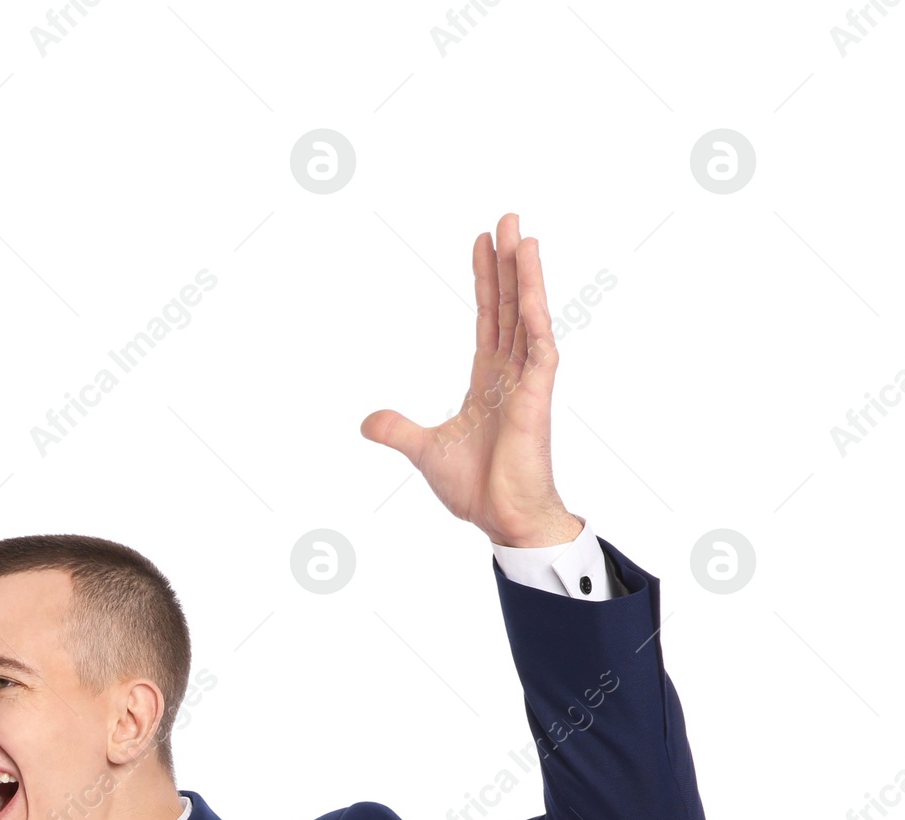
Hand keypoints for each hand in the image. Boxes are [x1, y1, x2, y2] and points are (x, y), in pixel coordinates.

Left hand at [360, 212, 580, 549]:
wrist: (501, 516)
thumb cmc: (476, 487)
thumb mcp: (423, 451)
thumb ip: (397, 431)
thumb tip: (366, 422)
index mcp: (488, 380)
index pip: (488, 318)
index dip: (485, 282)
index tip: (482, 244)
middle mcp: (511, 372)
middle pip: (509, 304)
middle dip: (507, 262)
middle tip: (507, 219)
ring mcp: (527, 380)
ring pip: (527, 313)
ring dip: (524, 274)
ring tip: (522, 233)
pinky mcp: (537, 393)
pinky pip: (538, 342)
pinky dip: (534, 310)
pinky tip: (529, 281)